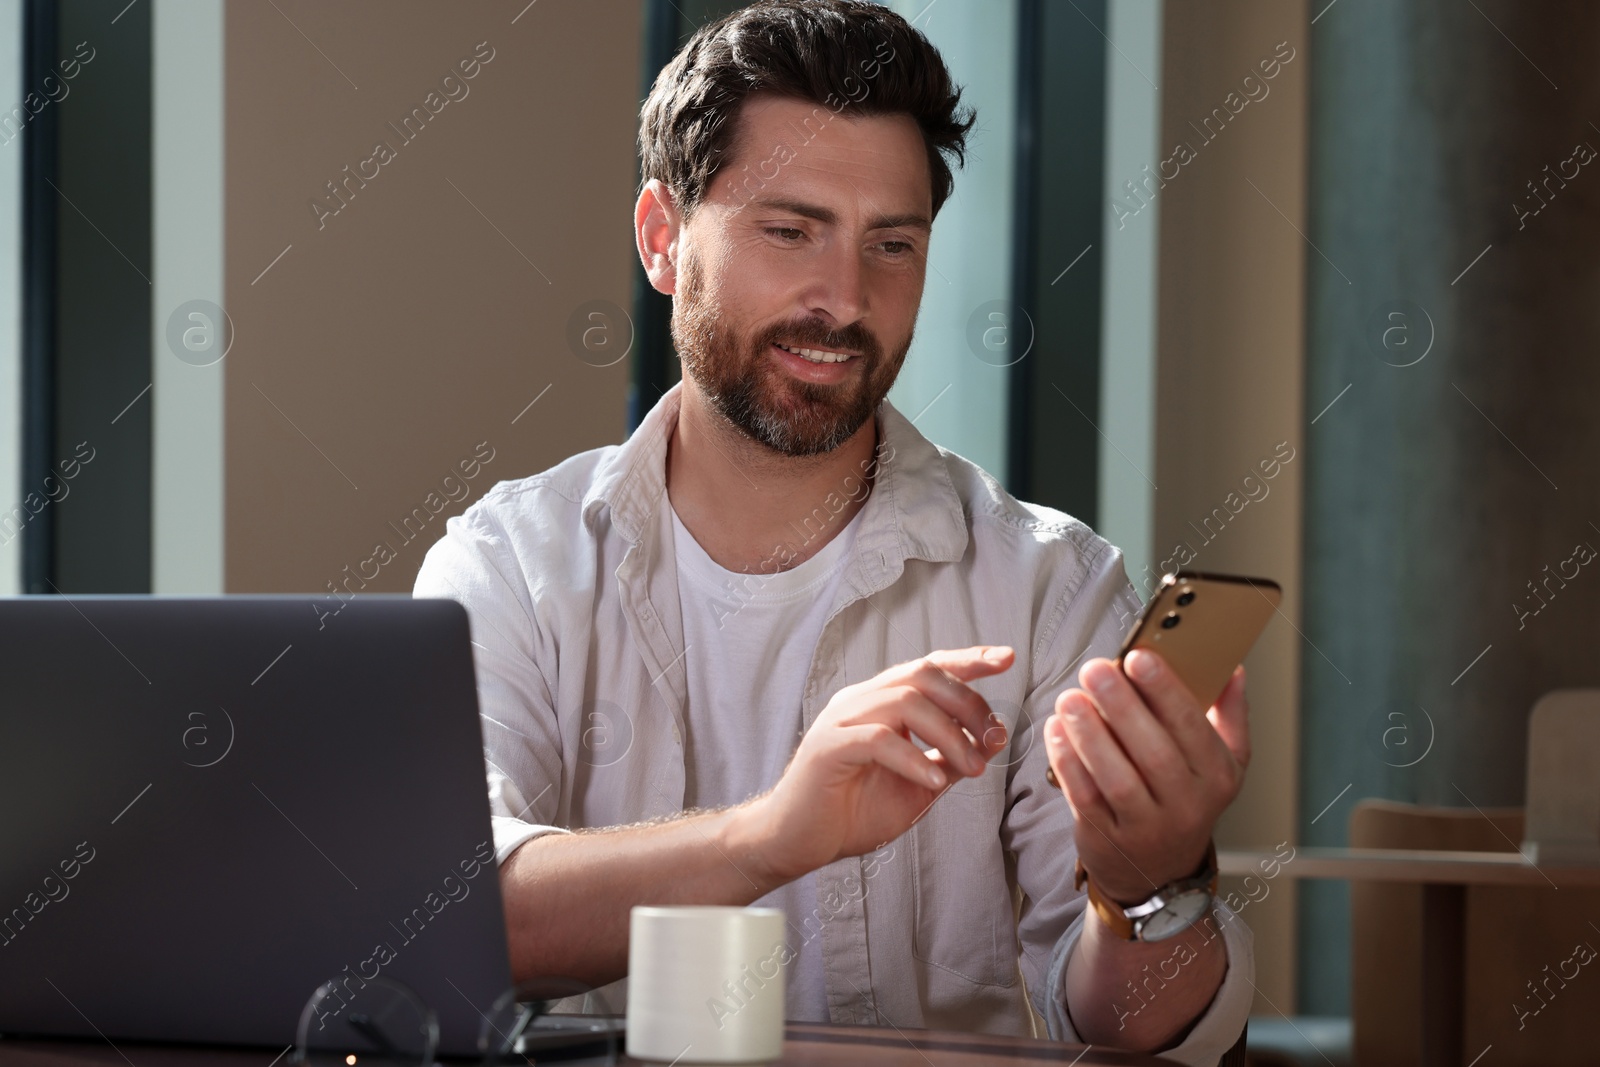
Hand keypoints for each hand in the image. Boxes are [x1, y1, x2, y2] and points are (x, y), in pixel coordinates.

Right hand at [741, 646, 1014, 884]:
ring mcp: (842, 720)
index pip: (929, 667)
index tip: (1007, 658)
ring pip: (904, 700)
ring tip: (972, 767)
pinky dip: (914, 758)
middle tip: (992, 736)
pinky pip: (879, 739)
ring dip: (949, 733)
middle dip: (968, 700)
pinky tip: (934, 778)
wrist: (799, 841)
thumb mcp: (918, 785)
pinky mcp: (829, 747)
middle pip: (922, 674)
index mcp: (881, 703)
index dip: (969, 659)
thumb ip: (951, 759)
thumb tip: (993, 738)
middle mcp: (861, 701)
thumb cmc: (853, 812)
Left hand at [1044, 649, 1248, 903]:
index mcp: (1216, 775)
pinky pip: (1085, 797)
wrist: (1160, 871)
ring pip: (1116, 778)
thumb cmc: (1187, 798)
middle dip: (1121, 706)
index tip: (1138, 657)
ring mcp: (1146, 826)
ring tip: (1070, 699)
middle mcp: (1186, 804)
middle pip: (1154, 753)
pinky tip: (1056, 730)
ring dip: (1089, 734)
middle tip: (1094, 670)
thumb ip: (1229, 713)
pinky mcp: (1107, 838)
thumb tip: (1231, 668)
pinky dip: (1067, 762)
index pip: (1193, 727)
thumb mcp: (1222, 761)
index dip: (1165, 691)